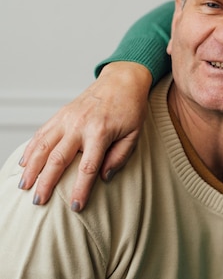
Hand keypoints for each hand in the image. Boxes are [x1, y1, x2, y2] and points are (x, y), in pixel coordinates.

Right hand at [18, 62, 151, 211]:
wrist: (122, 80)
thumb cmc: (131, 108)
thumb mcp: (134, 134)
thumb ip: (120, 156)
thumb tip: (104, 177)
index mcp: (100, 132)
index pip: (88, 168)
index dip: (80, 189)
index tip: (75, 207)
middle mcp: (79, 125)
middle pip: (58, 159)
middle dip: (46, 182)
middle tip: (39, 202)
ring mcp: (67, 118)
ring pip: (43, 145)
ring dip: (31, 167)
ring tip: (24, 186)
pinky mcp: (60, 113)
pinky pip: (41, 133)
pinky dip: (30, 148)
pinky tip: (24, 163)